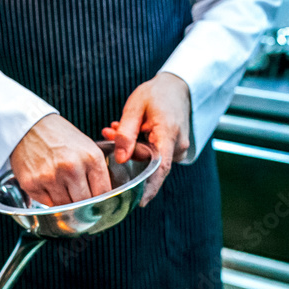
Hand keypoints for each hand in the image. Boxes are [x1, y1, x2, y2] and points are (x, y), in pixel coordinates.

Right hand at [10, 114, 112, 205]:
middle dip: (82, 204)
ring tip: (60, 184)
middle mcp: (72, 168)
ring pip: (65, 207)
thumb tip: (102, 199)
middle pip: (84, 204)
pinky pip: (47, 204)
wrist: (29, 126)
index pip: (103, 194)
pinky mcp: (32, 183)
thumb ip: (96, 173)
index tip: (97, 203)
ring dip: (65, 201)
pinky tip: (47, 183)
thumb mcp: (87, 147)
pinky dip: (49, 198)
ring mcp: (50, 177)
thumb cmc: (59, 136)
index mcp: (91, 158)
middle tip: (77, 196)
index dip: (101, 201)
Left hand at [102, 72, 190, 206]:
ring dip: (131, 148)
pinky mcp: (172, 149)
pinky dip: (138, 146)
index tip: (138, 202)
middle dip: (127, 155)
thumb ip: (126, 134)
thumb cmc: (157, 93)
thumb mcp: (135, 107)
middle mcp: (177, 146)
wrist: (177, 86)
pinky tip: (128, 132)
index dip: (149, 188)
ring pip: (149, 160)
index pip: (160, 169)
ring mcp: (177, 149)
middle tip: (111, 133)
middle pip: (150, 165)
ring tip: (117, 128)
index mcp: (168, 134)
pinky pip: (153, 155)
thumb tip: (120, 159)